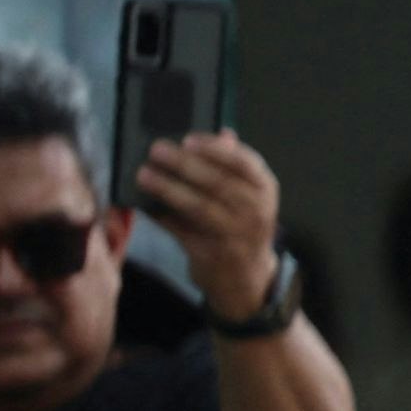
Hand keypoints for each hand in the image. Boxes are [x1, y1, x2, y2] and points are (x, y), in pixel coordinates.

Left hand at [131, 132, 286, 318]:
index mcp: (266, 191)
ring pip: (199, 207)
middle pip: (218, 184)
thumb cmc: (243, 225)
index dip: (215, 150)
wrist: (247, 277)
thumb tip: (224, 133)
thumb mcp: (250, 195)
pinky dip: (162, 217)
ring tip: (144, 174)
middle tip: (156, 150)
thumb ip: (236, 166)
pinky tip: (145, 204)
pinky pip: (182, 231)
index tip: (188, 139)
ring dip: (168, 189)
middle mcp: (255, 213)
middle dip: (185, 165)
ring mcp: (236, 236)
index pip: (245, 164)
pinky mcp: (212, 254)